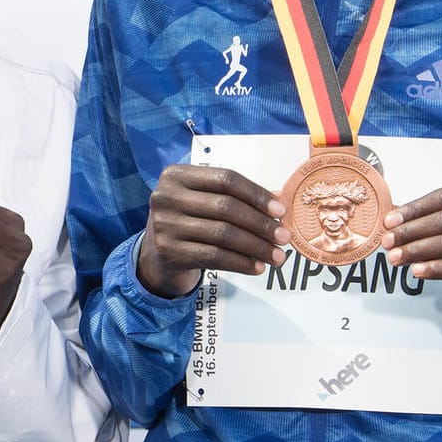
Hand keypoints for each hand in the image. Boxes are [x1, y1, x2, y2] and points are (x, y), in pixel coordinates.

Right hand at [137, 164, 288, 298]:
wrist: (158, 253)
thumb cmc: (189, 220)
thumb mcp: (205, 201)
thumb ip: (237, 197)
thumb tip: (279, 201)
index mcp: (177, 175)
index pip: (225, 179)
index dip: (256, 194)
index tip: (280, 211)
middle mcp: (166, 197)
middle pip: (225, 207)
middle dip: (260, 224)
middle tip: (284, 237)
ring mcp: (164, 225)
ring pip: (223, 234)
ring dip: (256, 247)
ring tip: (277, 256)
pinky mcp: (169, 251)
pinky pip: (214, 257)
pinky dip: (241, 263)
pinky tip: (257, 267)